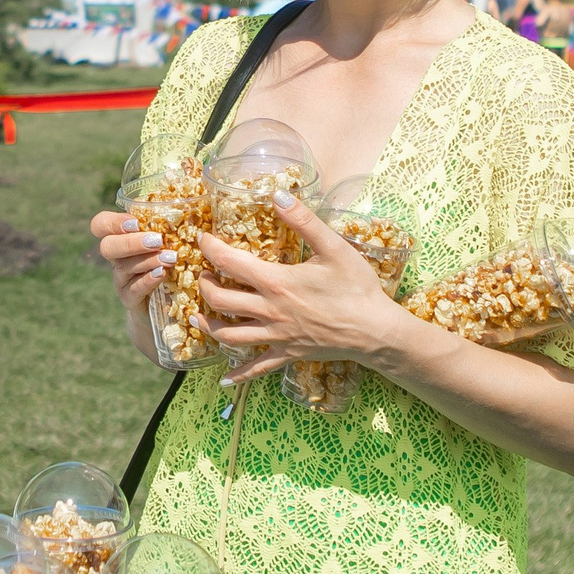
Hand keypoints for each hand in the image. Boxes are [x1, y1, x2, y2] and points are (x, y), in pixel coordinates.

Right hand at [90, 209, 170, 318]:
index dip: (112, 222)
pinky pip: (133, 289)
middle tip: (157, 240)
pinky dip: (147, 280)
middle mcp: (116, 257)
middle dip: (131, 242)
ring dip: (148, 260)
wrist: (166, 300)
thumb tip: (195, 196)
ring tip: (171, 257)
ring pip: (124, 267)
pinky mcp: (129, 298)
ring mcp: (121, 278)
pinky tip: (162, 274)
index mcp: (120, 237)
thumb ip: (170, 222)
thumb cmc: (169, 260)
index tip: (135, 222)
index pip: (100, 224)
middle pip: (107, 247)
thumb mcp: (167, 238)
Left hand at [194, 188, 405, 382]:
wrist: (376, 331)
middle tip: (203, 275)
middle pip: (220, 300)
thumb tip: (279, 194)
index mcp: (276, 282)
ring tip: (198, 314)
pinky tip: (225, 379)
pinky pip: (257, 367)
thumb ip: (304, 220)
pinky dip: (239, 374)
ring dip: (209, 325)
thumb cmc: (357, 287)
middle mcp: (269, 311)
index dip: (210, 248)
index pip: (229, 263)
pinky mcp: (287, 354)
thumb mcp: (334, 247)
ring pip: (229, 336)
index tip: (202, 239)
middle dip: (204, 286)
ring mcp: (276, 336)